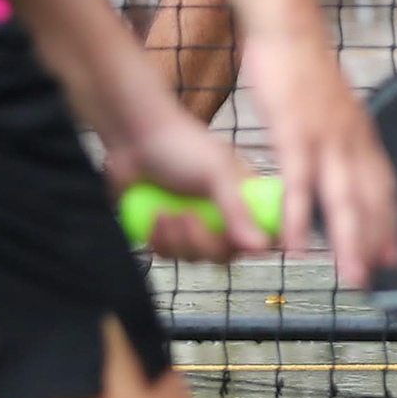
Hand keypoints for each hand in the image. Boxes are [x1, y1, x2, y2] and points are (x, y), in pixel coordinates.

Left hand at [106, 104, 272, 263]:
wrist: (135, 141)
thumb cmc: (182, 145)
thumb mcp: (217, 173)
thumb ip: (238, 211)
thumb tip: (261, 247)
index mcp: (245, 196)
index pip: (262, 233)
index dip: (253, 244)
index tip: (236, 244)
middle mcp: (224, 213)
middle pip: (225, 253)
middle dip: (201, 241)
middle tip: (187, 216)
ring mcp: (196, 224)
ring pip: (196, 256)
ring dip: (176, 240)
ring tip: (165, 213)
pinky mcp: (168, 232)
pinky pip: (170, 255)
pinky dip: (159, 242)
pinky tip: (154, 219)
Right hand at [243, 27, 396, 288]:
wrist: (288, 29)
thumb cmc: (303, 70)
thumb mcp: (329, 108)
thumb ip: (338, 139)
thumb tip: (341, 164)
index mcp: (361, 134)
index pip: (383, 187)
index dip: (388, 222)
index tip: (392, 255)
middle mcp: (352, 139)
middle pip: (370, 199)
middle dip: (374, 243)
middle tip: (376, 280)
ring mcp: (326, 137)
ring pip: (343, 199)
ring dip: (349, 242)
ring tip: (351, 277)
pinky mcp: (296, 132)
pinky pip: (300, 183)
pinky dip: (300, 218)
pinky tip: (296, 246)